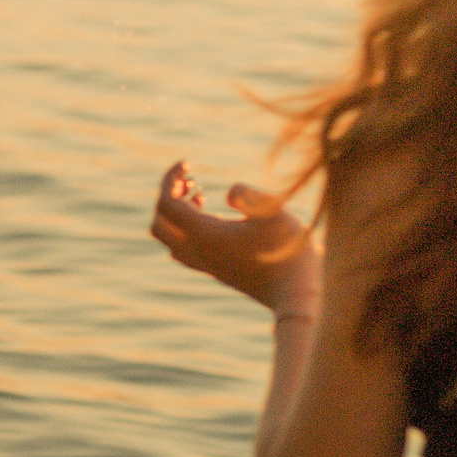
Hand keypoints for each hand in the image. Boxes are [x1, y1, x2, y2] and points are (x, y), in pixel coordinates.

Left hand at [149, 160, 322, 314]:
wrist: (297, 292)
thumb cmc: (291, 250)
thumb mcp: (277, 214)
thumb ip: (251, 197)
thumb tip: (228, 192)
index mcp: (205, 235)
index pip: (166, 203)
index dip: (170, 179)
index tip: (187, 163)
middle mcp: (198, 252)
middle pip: (159, 223)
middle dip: (167, 197)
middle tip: (190, 180)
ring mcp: (204, 264)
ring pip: (168, 238)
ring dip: (174, 215)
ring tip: (200, 196)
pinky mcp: (214, 270)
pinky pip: (182, 249)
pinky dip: (184, 230)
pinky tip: (213, 219)